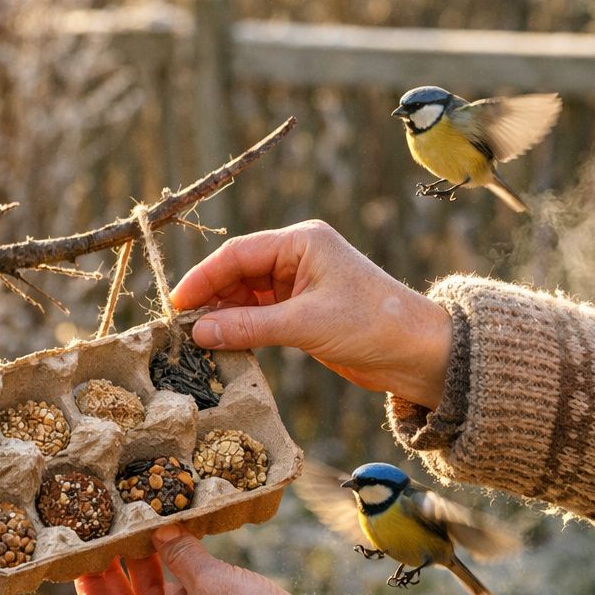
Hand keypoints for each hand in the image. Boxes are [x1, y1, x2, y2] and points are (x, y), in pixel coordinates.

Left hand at [75, 525, 295, 594]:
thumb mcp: (210, 578)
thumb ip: (180, 552)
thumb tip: (159, 529)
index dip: (89, 582)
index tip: (84, 552)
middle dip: (118, 570)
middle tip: (113, 535)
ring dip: (148, 571)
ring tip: (146, 534)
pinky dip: (173, 580)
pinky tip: (179, 550)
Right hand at [171, 220, 453, 408]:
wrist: (418, 352)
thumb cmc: (372, 325)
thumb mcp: (306, 325)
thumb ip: (250, 327)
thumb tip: (199, 332)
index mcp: (302, 242)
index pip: (238, 254)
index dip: (202, 278)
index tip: (176, 306)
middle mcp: (299, 257)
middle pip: (238, 273)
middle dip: (210, 299)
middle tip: (179, 329)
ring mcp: (301, 285)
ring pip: (247, 297)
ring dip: (224, 317)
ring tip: (197, 342)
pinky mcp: (305, 312)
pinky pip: (261, 317)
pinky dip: (242, 330)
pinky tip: (223, 346)